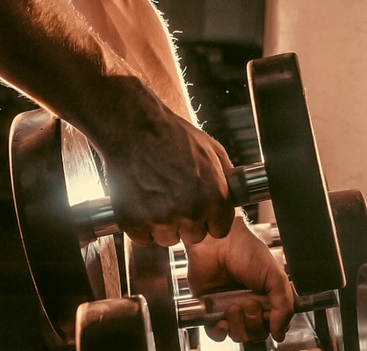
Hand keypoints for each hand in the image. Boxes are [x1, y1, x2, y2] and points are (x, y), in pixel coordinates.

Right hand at [91, 77, 235, 246]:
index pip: (219, 230)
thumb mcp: (212, 150)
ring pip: (168, 239)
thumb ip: (225, 177)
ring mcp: (161, 219)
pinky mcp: (135, 222)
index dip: (209, 219)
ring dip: (163, 225)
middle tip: (174, 197)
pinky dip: (141, 226)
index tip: (200, 210)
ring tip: (156, 197)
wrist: (134, 128)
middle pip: (194, 236)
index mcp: (214, 197)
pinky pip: (144, 238)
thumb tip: (233, 194)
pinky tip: (141, 203)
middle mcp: (191, 212)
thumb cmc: (171, 135)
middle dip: (186, 221)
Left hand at [184, 213, 294, 343]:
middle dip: (254, 322)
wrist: (217, 242)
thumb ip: (284, 307)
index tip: (268, 313)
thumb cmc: (245, 250)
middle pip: (257, 334)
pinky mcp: (211, 310)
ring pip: (238, 335)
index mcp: (267, 297)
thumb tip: (280, 333)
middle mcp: (249, 305)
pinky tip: (221, 318)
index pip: (275, 325)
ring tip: (234, 304)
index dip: (272, 325)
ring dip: (238, 324)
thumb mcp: (275, 277)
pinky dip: (219, 332)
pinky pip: (216, 334)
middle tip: (250, 303)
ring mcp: (230, 307)